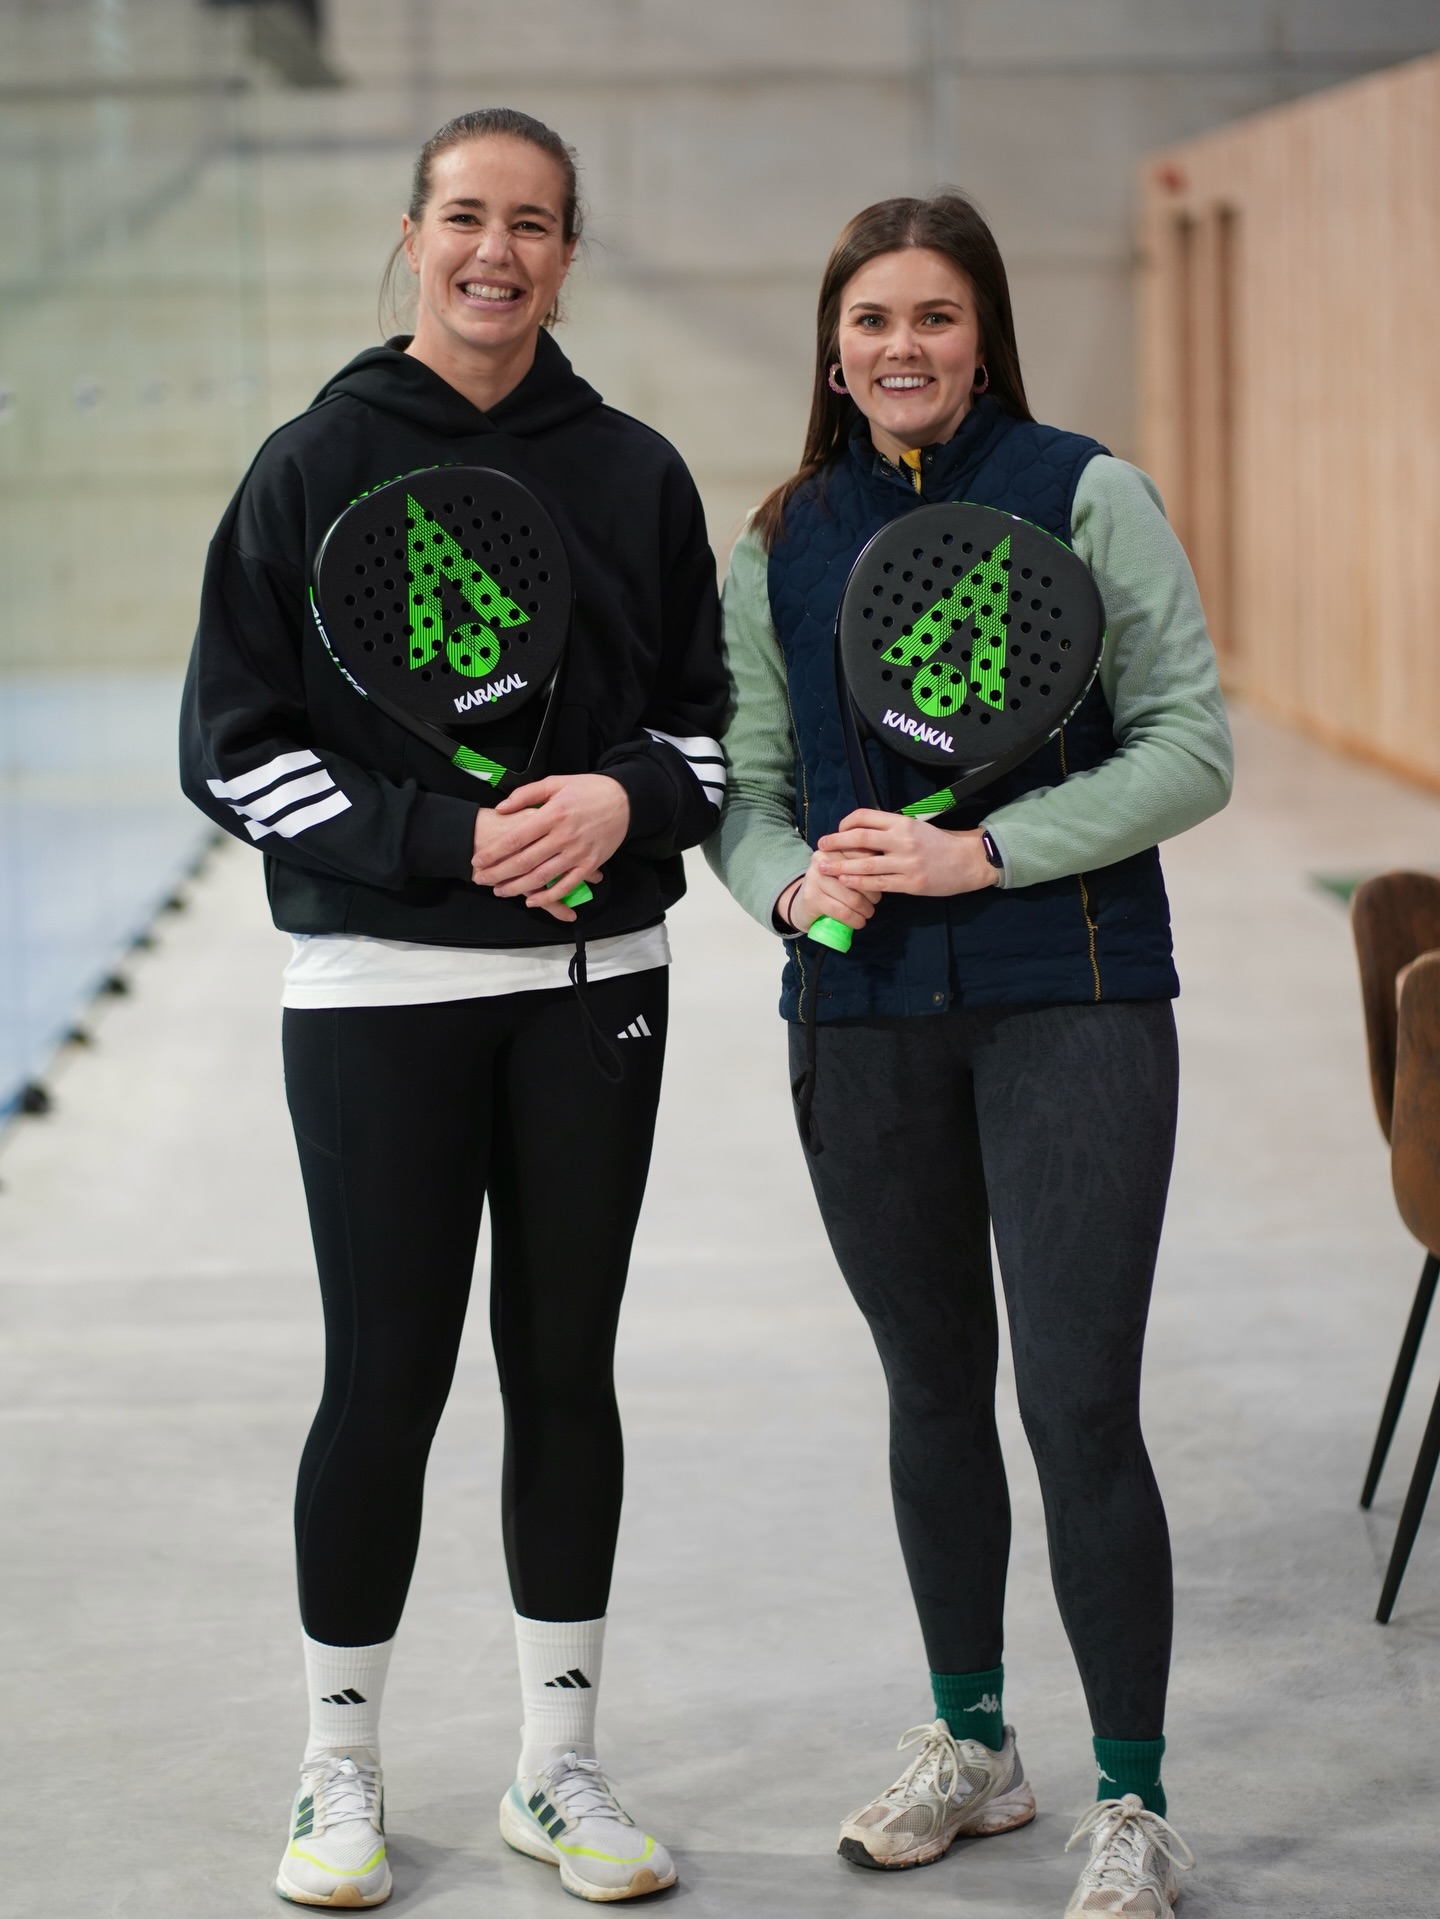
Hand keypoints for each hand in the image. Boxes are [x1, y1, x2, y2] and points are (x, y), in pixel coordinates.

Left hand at [471, 774, 629, 922]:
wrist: (626, 800)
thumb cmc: (587, 789)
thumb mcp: (556, 782)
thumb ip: (526, 795)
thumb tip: (500, 809)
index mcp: (552, 814)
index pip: (516, 838)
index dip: (494, 852)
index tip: (478, 860)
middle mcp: (564, 836)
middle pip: (524, 861)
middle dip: (499, 873)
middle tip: (480, 880)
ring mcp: (578, 853)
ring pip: (543, 877)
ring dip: (518, 887)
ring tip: (500, 891)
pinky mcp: (591, 864)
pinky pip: (567, 886)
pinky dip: (548, 897)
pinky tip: (532, 900)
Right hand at [779, 849, 882, 935]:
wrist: (802, 904)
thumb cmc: (831, 886)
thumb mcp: (844, 869)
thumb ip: (861, 863)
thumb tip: (889, 866)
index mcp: (834, 847)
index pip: (864, 855)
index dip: (876, 871)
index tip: (879, 881)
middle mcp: (823, 859)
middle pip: (860, 878)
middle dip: (873, 894)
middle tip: (875, 902)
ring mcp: (816, 878)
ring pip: (853, 898)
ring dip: (866, 910)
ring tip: (868, 913)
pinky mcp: (813, 898)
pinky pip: (842, 911)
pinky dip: (855, 920)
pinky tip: (859, 922)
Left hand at [816, 809, 999, 897]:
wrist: (968, 860)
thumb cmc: (940, 843)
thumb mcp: (916, 827)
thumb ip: (891, 829)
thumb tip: (862, 832)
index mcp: (902, 823)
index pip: (865, 817)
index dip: (846, 823)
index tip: (837, 831)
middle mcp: (902, 840)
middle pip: (860, 838)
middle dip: (836, 842)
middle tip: (820, 846)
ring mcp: (907, 863)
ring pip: (866, 864)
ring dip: (841, 866)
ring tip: (824, 868)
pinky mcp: (911, 883)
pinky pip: (879, 883)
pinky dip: (860, 883)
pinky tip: (846, 882)